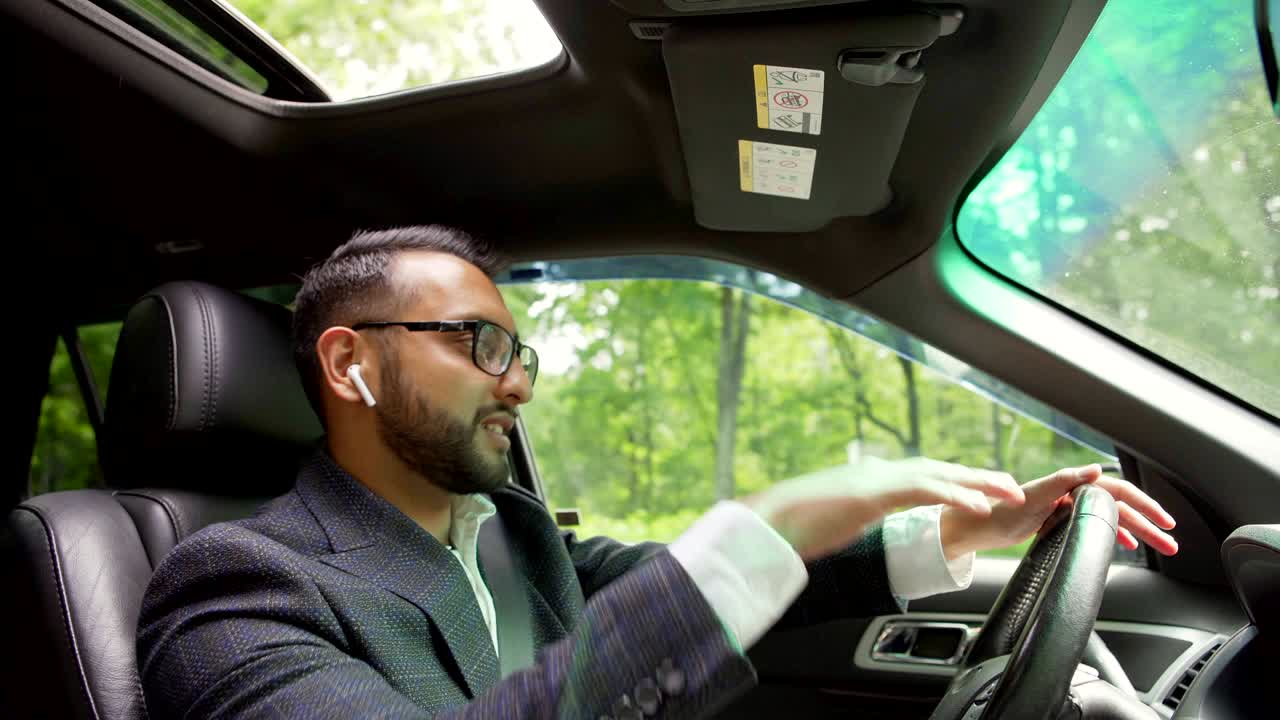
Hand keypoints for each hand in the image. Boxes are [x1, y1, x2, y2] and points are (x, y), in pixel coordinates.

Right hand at [742, 456, 1025, 561]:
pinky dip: (955, 494)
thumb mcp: (833, 523)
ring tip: (1011, 492)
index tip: (982, 488)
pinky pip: (924, 491)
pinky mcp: (873, 493)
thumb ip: (854, 520)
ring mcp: (874, 479)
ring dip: (979, 482)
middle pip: (938, 469)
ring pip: (939, 474)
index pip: (920, 476)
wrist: (765, 524)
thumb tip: (860, 528)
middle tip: (1011, 485)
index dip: (954, 481)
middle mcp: (875, 473)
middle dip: (978, 476)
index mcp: (868, 481)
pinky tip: (980, 504)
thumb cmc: (790, 528)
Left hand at [939, 464, 1178, 559]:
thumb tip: (1096, 469)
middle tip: (1172, 544)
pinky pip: (1097, 525)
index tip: (1165, 522)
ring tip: (1161, 548)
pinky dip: (1116, 534)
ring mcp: (1069, 508)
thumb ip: (1064, 480)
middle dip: (1149, 524)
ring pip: (1112, 518)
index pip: (1118, 493)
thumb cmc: (1002, 510)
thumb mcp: (1035, 495)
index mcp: (1072, 485)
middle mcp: (1073, 493)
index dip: (1144, 506)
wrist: (979, 525)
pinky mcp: (1062, 521)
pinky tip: (1127, 545)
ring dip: (1138, 532)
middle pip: (1120, 507)